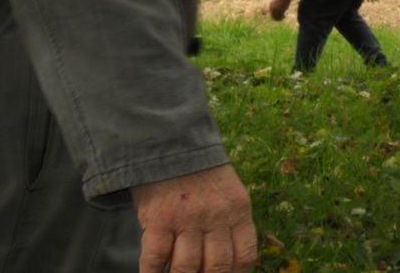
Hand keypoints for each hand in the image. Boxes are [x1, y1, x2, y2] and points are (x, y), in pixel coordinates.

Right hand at [131, 164, 256, 272]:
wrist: (169, 140)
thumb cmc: (198, 169)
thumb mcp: (227, 189)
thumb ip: (230, 220)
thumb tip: (228, 260)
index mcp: (238, 208)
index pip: (244, 255)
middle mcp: (216, 216)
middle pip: (218, 266)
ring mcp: (187, 218)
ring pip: (188, 267)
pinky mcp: (159, 219)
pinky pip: (155, 259)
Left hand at [269, 0, 293, 20]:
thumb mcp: (278, 1)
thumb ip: (277, 5)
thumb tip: (278, 11)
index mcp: (271, 5)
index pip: (271, 13)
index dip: (275, 15)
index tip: (280, 14)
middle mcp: (272, 8)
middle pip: (273, 16)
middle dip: (277, 18)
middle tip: (282, 17)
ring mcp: (275, 9)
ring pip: (276, 17)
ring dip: (279, 19)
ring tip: (283, 17)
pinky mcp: (279, 10)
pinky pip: (280, 16)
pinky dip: (282, 18)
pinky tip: (284, 16)